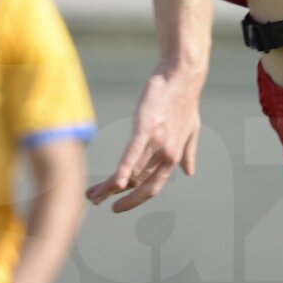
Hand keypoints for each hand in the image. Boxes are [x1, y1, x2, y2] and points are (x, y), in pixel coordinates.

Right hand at [86, 65, 202, 212]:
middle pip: (136, 183)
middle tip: (95, 201)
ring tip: (91, 194)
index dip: (133, 200)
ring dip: (110, 185)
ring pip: (131, 172)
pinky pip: (133, 152)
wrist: (183, 76)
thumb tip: (189, 172)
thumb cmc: (184, 101)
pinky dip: (124, 168)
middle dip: (114, 196)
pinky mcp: (146, 126)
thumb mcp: (191, 130)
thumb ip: (189, 153)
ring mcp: (157, 141)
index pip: (151, 187)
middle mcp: (166, 154)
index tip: (116, 206)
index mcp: (173, 157)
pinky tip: (115, 182)